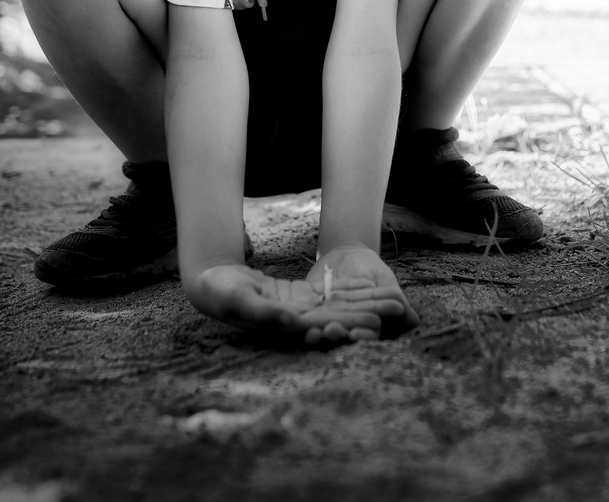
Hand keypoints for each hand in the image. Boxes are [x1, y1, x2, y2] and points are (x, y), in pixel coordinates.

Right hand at [186, 261, 409, 344]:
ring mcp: (299, 310)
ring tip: (393, 300)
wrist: (211, 282)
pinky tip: (370, 287)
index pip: (324, 326)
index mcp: (284, 325)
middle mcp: (296, 322)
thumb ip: (264, 312)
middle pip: (338, 318)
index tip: (376, 321)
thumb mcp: (237, 298)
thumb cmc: (219, 292)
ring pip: (337, 306)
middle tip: (397, 309)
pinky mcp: (299, 299)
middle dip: (367, 314)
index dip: (350, 323)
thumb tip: (293, 322)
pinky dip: (349, 291)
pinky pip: (328, 295)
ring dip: (364, 303)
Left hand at [306, 244, 420, 343]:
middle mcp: (346, 324)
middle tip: (332, 331)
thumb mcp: (385, 280)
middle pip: (342, 335)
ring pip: (323, 332)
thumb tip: (415, 321)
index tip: (357, 334)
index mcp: (366, 321)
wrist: (345, 252)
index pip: (366, 333)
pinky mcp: (309, 311)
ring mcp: (327, 319)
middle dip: (337, 335)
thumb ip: (395, 300)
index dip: (362, 335)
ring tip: (313, 333)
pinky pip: (305, 321)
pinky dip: (300, 324)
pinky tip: (297, 324)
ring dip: (317, 335)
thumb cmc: (370, 269)